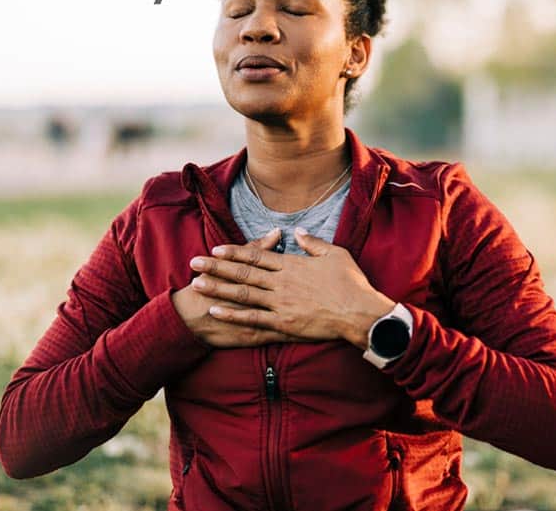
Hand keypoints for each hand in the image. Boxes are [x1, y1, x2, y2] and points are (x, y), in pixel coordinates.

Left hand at [188, 227, 395, 348]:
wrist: (360, 313)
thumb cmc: (351, 283)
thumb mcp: (335, 254)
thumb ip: (312, 243)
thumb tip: (297, 232)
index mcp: (291, 265)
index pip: (256, 255)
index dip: (234, 252)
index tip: (216, 249)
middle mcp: (281, 282)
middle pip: (243, 272)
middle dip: (216, 267)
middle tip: (194, 263)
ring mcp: (280, 303)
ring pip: (242, 293)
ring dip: (218, 288)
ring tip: (197, 284)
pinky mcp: (283, 323)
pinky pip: (252, 318)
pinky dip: (232, 314)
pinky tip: (215, 311)